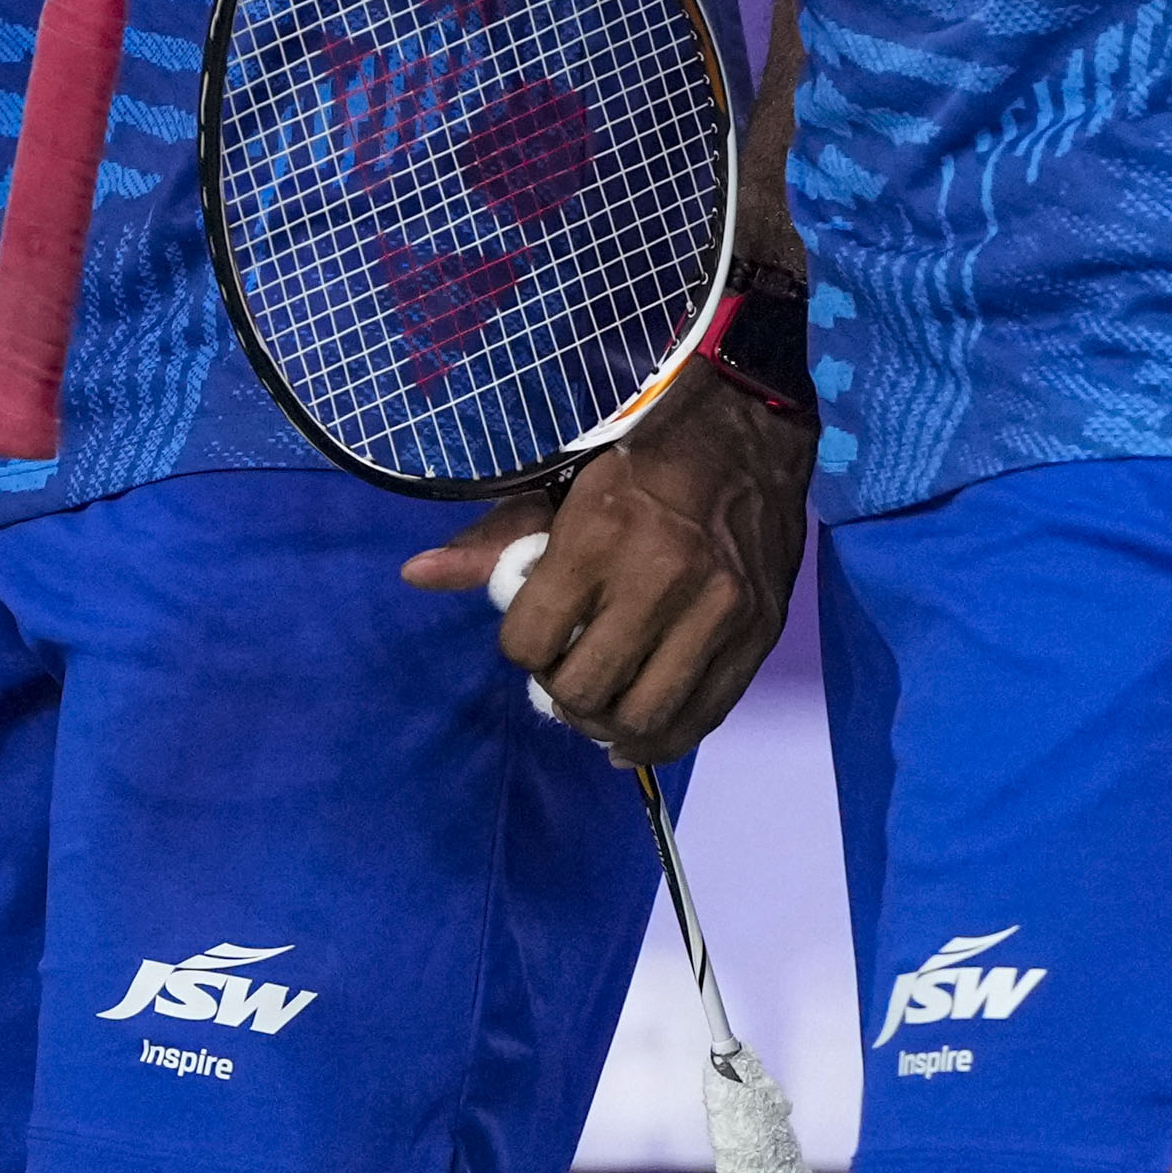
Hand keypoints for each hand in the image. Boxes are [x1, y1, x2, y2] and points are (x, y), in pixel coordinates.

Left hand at [408, 363, 814, 762]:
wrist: (749, 432)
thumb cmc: (642, 456)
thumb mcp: (561, 483)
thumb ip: (495, 541)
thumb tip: (414, 575)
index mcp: (596, 537)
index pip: (531, 641)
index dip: (522, 647)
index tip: (534, 634)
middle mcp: (658, 579)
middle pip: (583, 691)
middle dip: (560, 692)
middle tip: (566, 672)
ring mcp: (716, 612)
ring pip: (642, 718)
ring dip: (607, 724)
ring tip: (599, 702)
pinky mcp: (757, 635)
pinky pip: (701, 719)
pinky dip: (661, 740)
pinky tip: (635, 733)